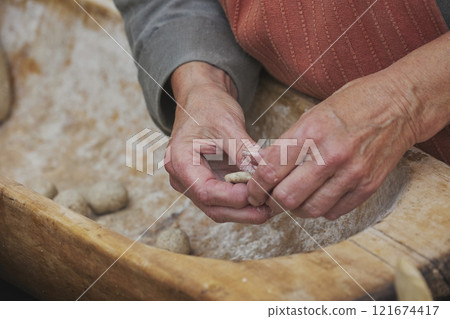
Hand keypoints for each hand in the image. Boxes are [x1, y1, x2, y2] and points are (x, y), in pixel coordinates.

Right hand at [165, 62, 271, 223]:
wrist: (201, 100)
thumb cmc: (209, 107)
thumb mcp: (228, 124)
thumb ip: (243, 150)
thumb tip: (264, 172)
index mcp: (179, 161)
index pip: (205, 191)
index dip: (233, 197)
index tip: (258, 193)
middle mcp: (182, 178)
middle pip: (212, 207)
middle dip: (243, 212)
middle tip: (270, 209)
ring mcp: (193, 184)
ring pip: (219, 209)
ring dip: (245, 212)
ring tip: (270, 207)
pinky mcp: (207, 184)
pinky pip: (224, 202)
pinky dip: (243, 204)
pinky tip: (262, 200)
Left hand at [247, 70, 418, 219]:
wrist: (399, 105)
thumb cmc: (353, 104)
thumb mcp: (313, 113)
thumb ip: (289, 143)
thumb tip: (264, 167)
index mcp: (311, 132)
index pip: (270, 171)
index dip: (255, 187)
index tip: (252, 192)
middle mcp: (330, 155)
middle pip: (287, 197)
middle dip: (272, 202)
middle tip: (270, 199)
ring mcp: (351, 173)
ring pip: (310, 210)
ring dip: (296, 209)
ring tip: (294, 199)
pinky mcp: (367, 186)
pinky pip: (334, 212)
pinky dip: (321, 209)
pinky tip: (318, 197)